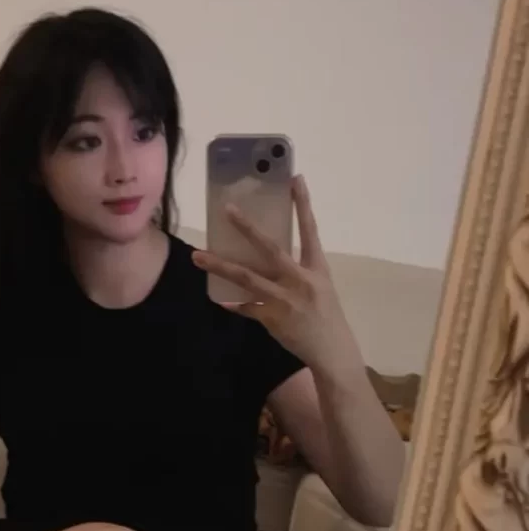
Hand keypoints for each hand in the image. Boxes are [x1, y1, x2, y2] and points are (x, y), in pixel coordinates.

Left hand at [193, 175, 361, 376]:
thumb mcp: (321, 287)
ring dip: (220, 265)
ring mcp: (285, 299)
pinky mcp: (272, 318)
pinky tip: (219, 301)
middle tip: (227, 210)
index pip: (310, 230)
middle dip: (248, 228)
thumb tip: (273, 259)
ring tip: (198, 256)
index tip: (295, 178)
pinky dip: (233, 304)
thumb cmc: (327, 317)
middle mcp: (300, 280)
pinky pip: (247, 308)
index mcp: (316, 268)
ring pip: (247, 278)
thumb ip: (299, 271)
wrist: (333, 351)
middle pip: (270, 248)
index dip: (303, 204)